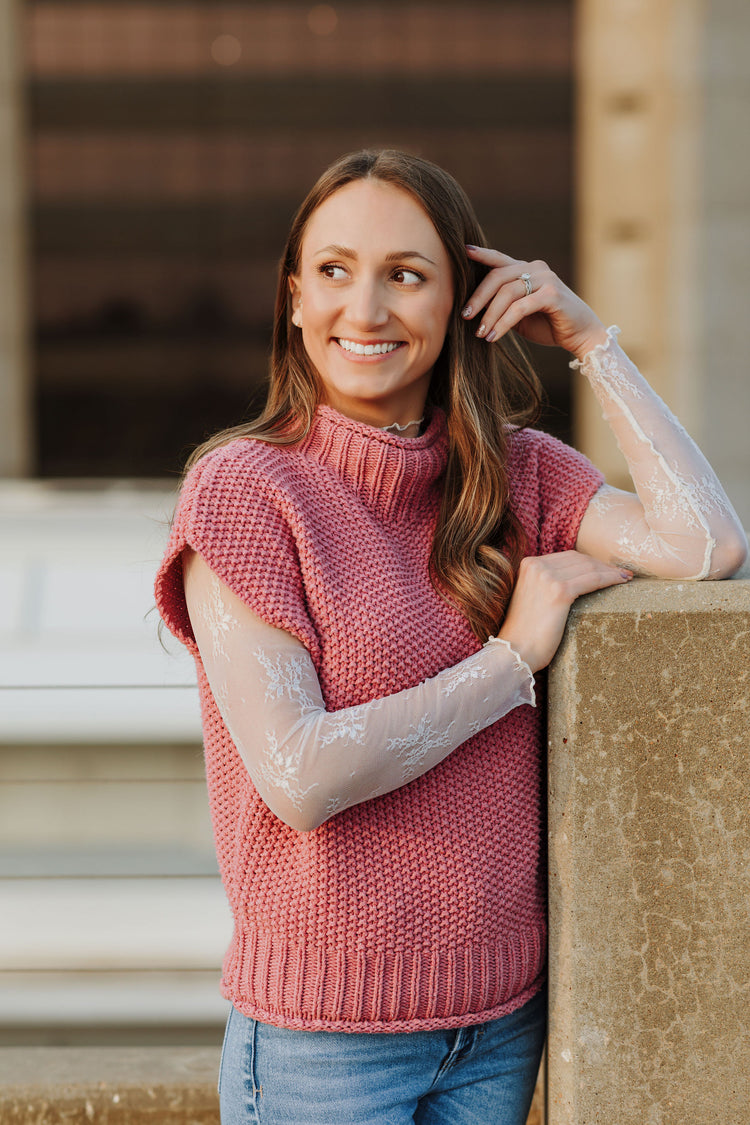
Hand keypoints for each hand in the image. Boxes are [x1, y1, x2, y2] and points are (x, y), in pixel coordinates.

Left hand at [463, 246, 607, 359]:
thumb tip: (473, 308)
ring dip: (490, 315)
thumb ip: (502, 305)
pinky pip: (520, 307)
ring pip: (507, 292)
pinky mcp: (553, 294)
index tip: (463, 251)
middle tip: (465, 316)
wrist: (581, 336)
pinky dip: (504, 323)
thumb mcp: (518, 314)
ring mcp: (546, 279)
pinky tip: (494, 336)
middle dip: (478, 297)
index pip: (499, 259)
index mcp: (527, 269)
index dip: (481, 254)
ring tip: (481, 333)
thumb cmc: (548, 324)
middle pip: (498, 276)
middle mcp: (536, 269)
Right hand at [497, 551, 631, 672]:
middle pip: (579, 559)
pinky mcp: (559, 592)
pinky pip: (593, 580)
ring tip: (624, 578)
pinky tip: (622, 582)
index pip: (566, 557)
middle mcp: (536, 566)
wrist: (515, 652)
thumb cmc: (525, 633)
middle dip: (601, 565)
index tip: (605, 569)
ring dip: (610, 571)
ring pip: (588, 567)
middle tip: (620, 574)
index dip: (589, 562)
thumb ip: (544, 584)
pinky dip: (611, 579)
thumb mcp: (531, 598)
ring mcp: (547, 577)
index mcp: (528, 564)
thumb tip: (574, 582)